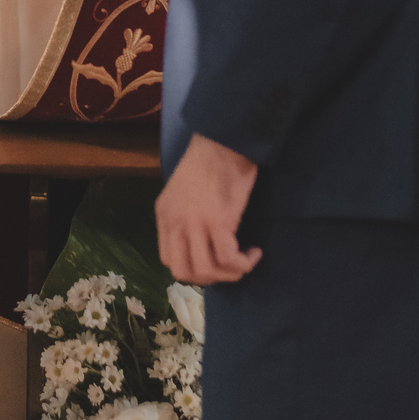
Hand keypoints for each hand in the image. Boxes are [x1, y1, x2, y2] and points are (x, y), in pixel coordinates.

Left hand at [155, 133, 261, 284]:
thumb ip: (185, 216)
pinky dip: (244, 263)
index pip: (168, 259)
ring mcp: (194, 224)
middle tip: (228, 268)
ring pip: (205, 271)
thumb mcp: (185, 191)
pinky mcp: (217, 222)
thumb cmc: (212, 161)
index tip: (213, 260)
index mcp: (164, 214)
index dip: (192, 267)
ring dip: (228, 274)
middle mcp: (174, 222)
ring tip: (244, 261)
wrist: (225, 141)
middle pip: (182, 272)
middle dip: (208, 278)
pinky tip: (254, 253)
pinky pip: (229, 259)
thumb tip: (201, 242)